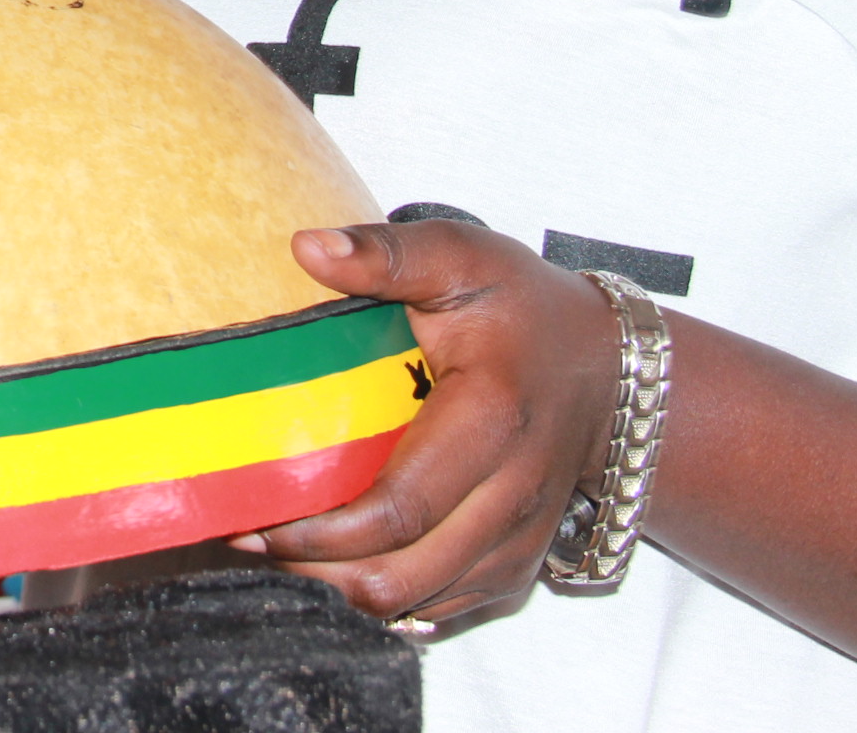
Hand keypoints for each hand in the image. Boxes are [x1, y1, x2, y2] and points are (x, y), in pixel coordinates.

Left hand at [233, 221, 618, 631]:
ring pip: (414, 602)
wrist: (606, 371)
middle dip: (314, 567)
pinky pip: (436, 609)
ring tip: (282, 546)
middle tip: (250, 533)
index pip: (399, 508)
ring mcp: (517, 544)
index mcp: (491, 421)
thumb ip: (387, 254)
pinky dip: (380, 594)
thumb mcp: (461, 259)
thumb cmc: (524, 309)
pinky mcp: (514, 570)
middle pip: (400, 573)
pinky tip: (334, 558)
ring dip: (339, 586)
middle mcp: (512, 497)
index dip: (320, 528)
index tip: (255, 512)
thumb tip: (308, 249)